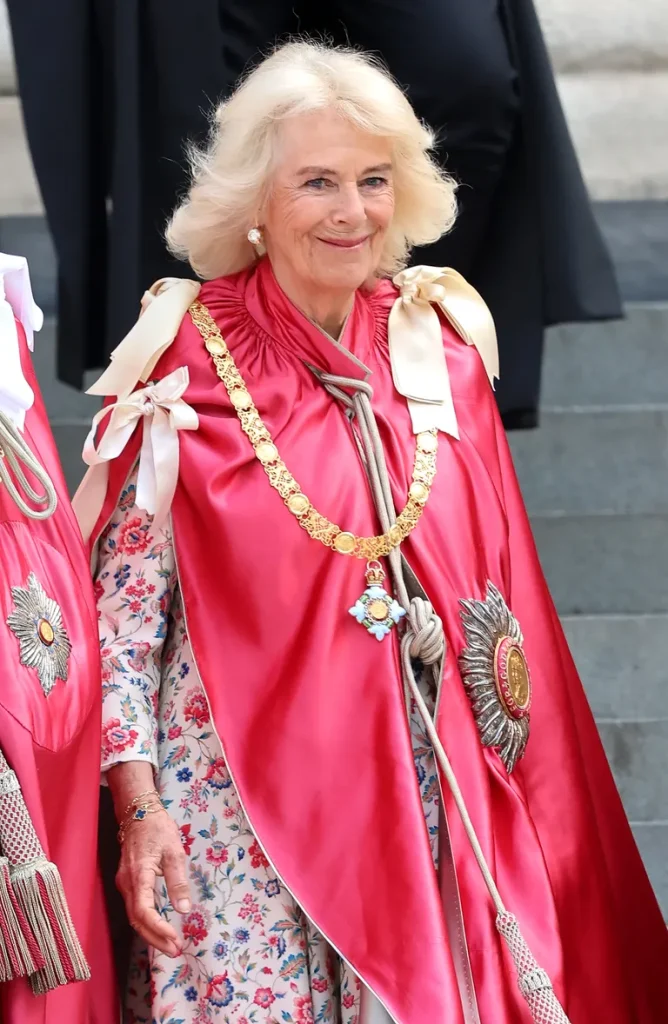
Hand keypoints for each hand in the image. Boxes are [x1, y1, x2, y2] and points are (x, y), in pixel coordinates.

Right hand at [116, 806, 190, 957]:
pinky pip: (134, 908)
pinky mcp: (127, 882)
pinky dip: (146, 923)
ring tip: (170, 945)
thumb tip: (183, 909)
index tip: (175, 939)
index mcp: (138, 875)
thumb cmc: (158, 828)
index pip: (144, 912)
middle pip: (137, 920)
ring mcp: (124, 883)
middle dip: (155, 938)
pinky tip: (158, 929)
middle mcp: (127, 883)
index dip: (158, 929)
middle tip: (175, 950)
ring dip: (151, 933)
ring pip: (134, 916)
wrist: (138, 812)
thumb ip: (178, 881)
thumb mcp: (174, 851)